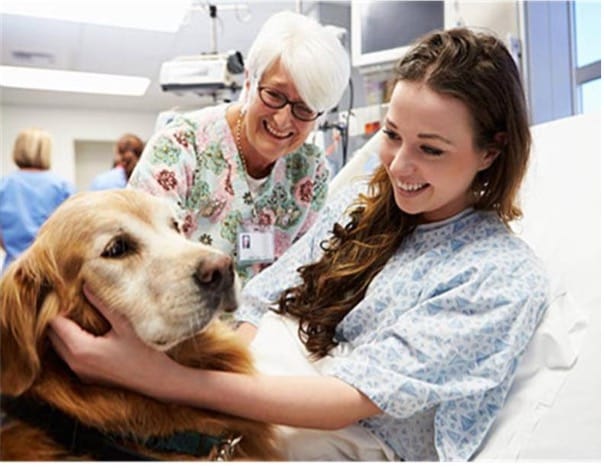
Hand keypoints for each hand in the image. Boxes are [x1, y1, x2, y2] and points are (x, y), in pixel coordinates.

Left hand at [48, 284, 172, 394]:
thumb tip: (86, 286)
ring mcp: (80, 372)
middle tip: (75, 302)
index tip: (71, 295)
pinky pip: (69, 356)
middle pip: (53, 335)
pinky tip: (89, 333)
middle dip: (60, 318)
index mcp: (81, 349)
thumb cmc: (145, 353)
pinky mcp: (87, 377)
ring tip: (81, 316)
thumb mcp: (124, 324)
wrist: (158, 381)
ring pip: (59, 347)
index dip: (61, 307)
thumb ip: (102, 305)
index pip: (55, 323)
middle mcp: (75, 363)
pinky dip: (72, 343)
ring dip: (65, 331)